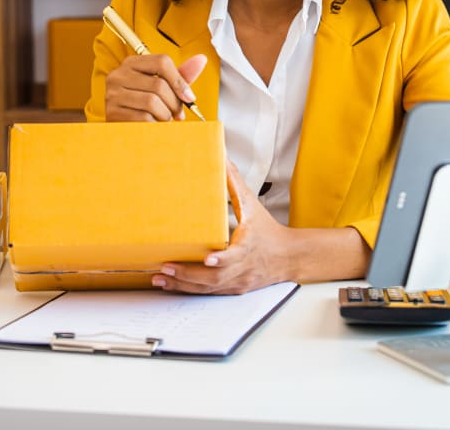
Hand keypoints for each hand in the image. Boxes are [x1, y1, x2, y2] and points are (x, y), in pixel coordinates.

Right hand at [105, 53, 205, 121]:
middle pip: (159, 84)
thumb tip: (201, 59)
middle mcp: (118, 75)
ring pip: (152, 102)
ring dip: (165, 115)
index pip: (162, 61)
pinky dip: (155, 124)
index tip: (189, 97)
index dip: (180, 80)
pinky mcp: (112, 113)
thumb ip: (181, 75)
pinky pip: (143, 118)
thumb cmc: (145, 106)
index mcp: (132, 63)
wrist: (123, 131)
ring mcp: (112, 94)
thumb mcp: (163, 88)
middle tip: (178, 114)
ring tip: (165, 119)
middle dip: (174, 103)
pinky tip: (153, 125)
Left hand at [153, 162, 292, 294]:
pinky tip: (171, 285)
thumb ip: (234, 182)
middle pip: (215, 278)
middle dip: (188, 274)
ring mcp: (238, 282)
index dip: (222, 260)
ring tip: (160, 279)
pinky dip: (189, 290)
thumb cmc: (268, 230)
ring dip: (183, 285)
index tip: (208, 259)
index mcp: (248, 247)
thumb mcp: (253, 205)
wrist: (289, 257)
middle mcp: (242, 269)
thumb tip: (222, 156)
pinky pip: (209, 293)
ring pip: (208, 289)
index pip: (236, 257)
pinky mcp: (234, 290)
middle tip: (165, 267)